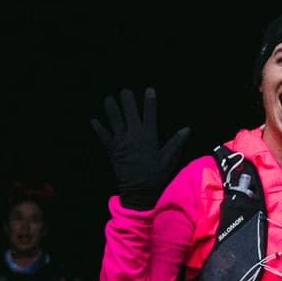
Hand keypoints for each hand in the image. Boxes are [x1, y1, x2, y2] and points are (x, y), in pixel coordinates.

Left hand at [93, 88, 201, 206]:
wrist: (139, 190)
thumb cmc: (156, 174)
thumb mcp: (169, 158)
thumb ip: (177, 142)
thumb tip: (187, 129)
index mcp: (149, 135)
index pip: (150, 112)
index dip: (150, 100)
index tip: (149, 89)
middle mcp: (134, 134)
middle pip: (129, 111)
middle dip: (126, 99)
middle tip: (125, 91)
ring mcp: (121, 141)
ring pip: (114, 119)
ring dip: (111, 107)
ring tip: (109, 99)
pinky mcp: (112, 149)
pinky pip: (103, 136)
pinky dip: (98, 128)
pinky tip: (94, 120)